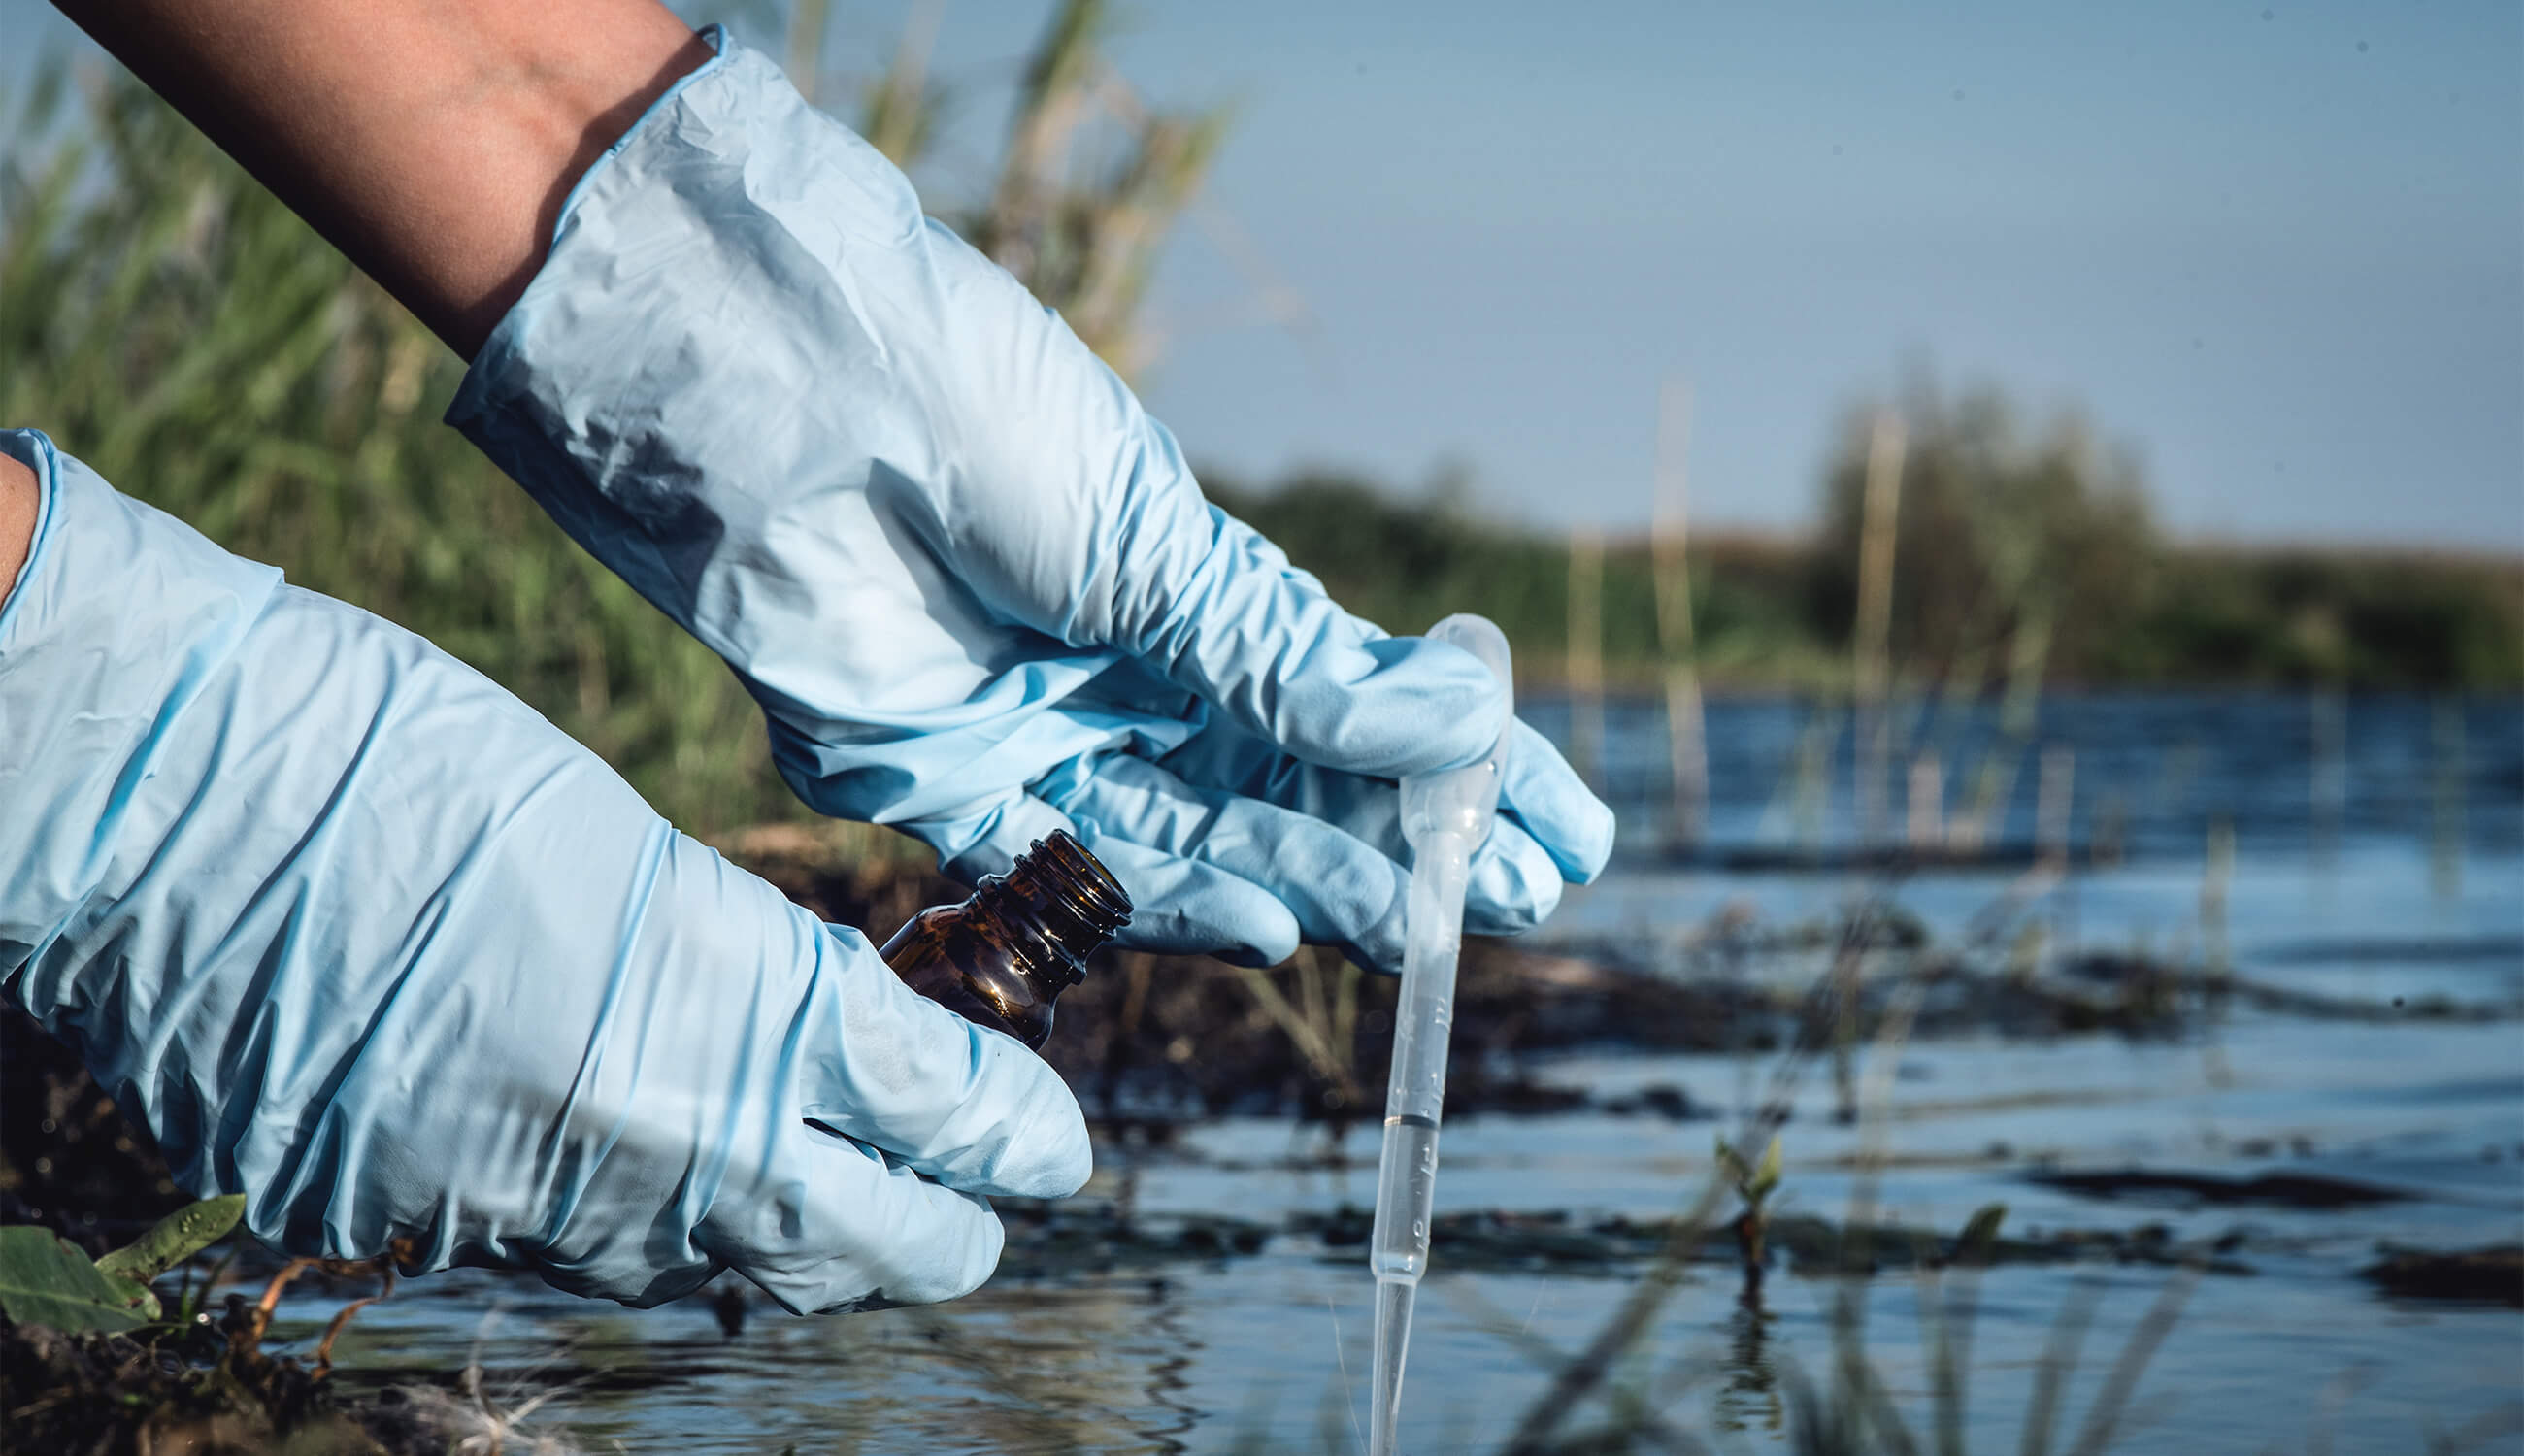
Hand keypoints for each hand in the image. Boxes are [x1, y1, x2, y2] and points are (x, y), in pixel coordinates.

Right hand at [0, 430, 1087, 1311]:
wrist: (166, 802)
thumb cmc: (403, 756)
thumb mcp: (628, 844)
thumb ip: (751, 971)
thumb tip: (846, 1053)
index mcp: (732, 1008)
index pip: (941, 1114)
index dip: (1017, 1132)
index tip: (1053, 1138)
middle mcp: (650, 1143)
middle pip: (873, 1249)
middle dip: (949, 1224)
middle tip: (980, 1181)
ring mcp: (526, 1208)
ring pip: (733, 1275)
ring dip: (808, 1239)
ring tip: (845, 1189)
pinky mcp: (416, 1228)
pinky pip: (584, 1264)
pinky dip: (654, 1230)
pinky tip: (664, 1177)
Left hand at [453, 33, 1614, 969]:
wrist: (793, 407)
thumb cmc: (983, 425)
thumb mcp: (1161, 544)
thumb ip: (1292, 663)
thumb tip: (1466, 724)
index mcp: (1194, 592)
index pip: (1360, 702)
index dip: (1466, 769)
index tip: (1567, 826)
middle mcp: (1132, 674)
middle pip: (1297, 790)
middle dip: (1414, 845)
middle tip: (1521, 901)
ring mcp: (1049, 737)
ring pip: (1213, 843)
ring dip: (1323, 884)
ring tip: (1426, 924)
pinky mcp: (953, 794)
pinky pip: (1087, 874)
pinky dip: (1186, 905)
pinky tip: (1282, 926)